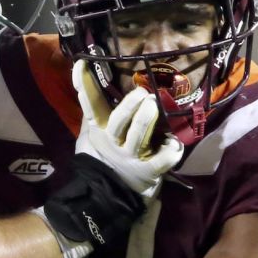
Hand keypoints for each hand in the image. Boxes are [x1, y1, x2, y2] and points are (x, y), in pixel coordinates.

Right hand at [72, 60, 183, 196]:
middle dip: (129, 107)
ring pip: (138, 138)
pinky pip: (161, 161)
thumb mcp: (92, 135)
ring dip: (146, 121)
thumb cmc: (105, 157)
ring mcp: (132, 157)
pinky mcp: (148, 171)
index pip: (90, 105)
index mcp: (100, 130)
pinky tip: (174, 144)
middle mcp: (114, 142)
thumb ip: (92, 112)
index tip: (83, 63)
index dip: (85, 84)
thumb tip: (85, 79)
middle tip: (141, 93)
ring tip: (153, 106)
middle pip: (118, 122)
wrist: (112, 194)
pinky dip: (169, 152)